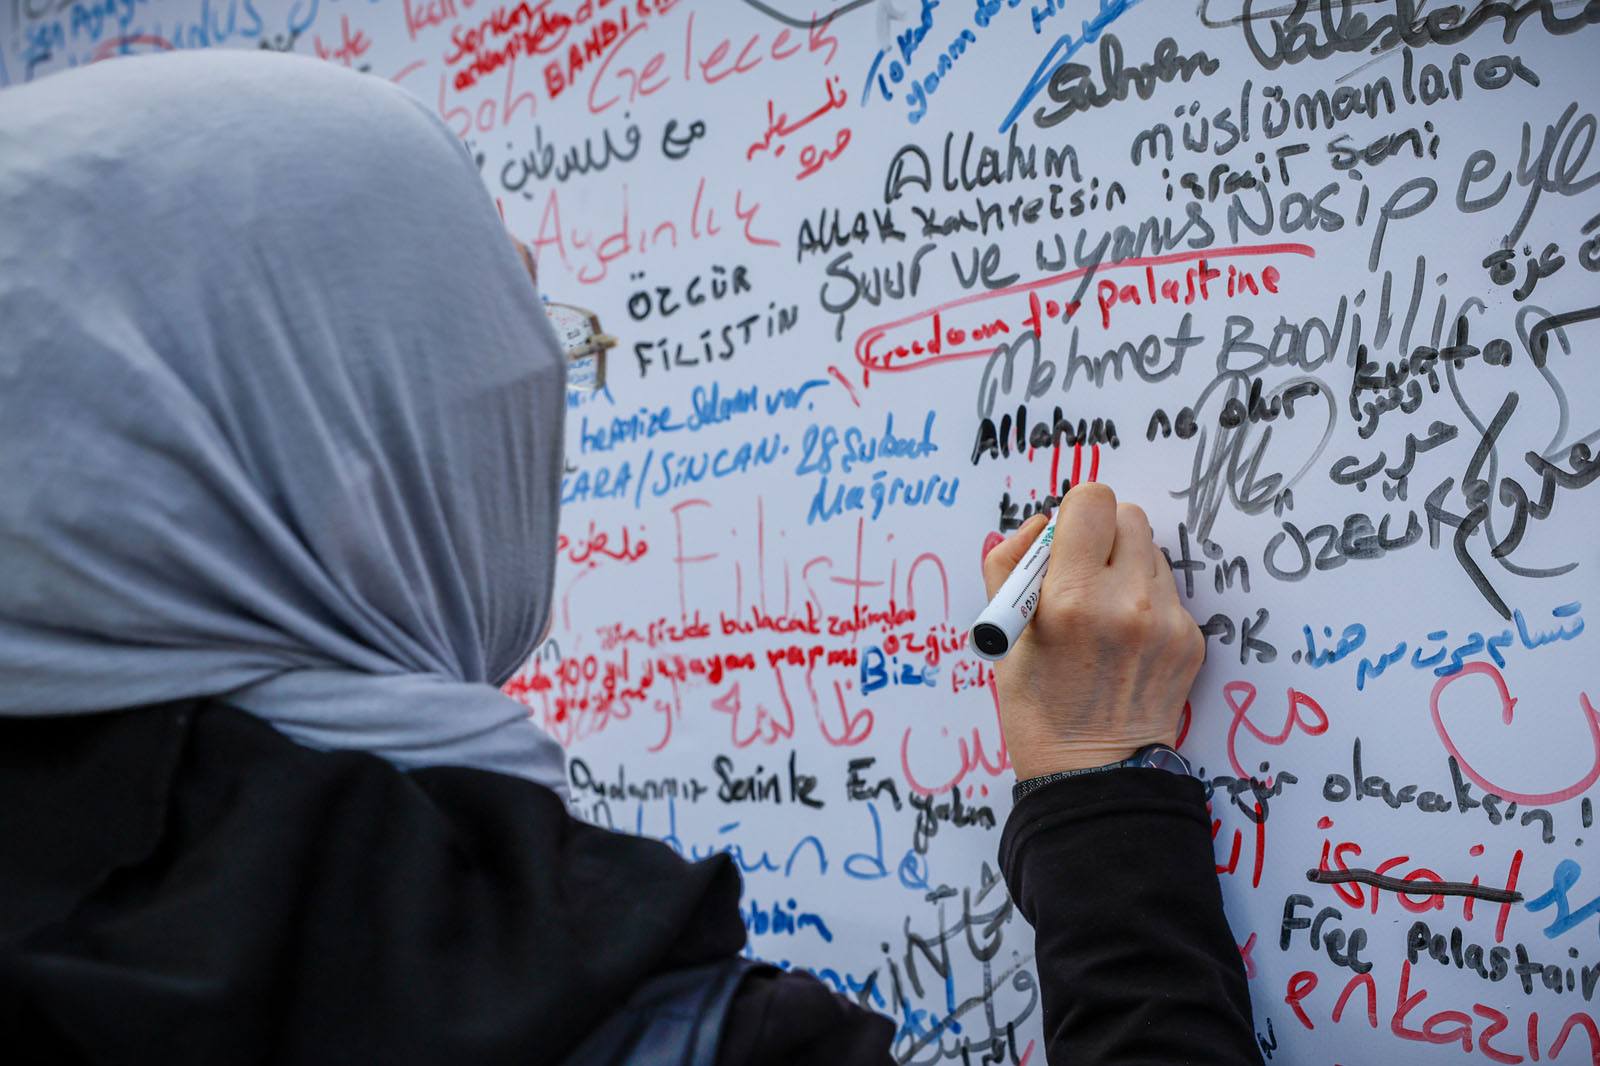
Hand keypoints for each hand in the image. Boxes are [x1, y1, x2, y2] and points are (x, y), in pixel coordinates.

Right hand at [981, 484, 1203, 779]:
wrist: (1092, 772)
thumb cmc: (1037, 706)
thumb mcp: (1003, 633)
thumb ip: (1010, 565)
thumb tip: (1039, 525)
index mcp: (1070, 598)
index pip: (1092, 500)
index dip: (1074, 515)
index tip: (1066, 540)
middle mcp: (1125, 602)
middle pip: (1129, 515)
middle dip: (1103, 534)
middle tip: (1083, 572)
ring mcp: (1165, 621)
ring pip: (1152, 550)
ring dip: (1127, 565)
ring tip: (1103, 611)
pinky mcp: (1190, 639)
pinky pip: (1168, 590)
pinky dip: (1146, 600)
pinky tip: (1125, 638)